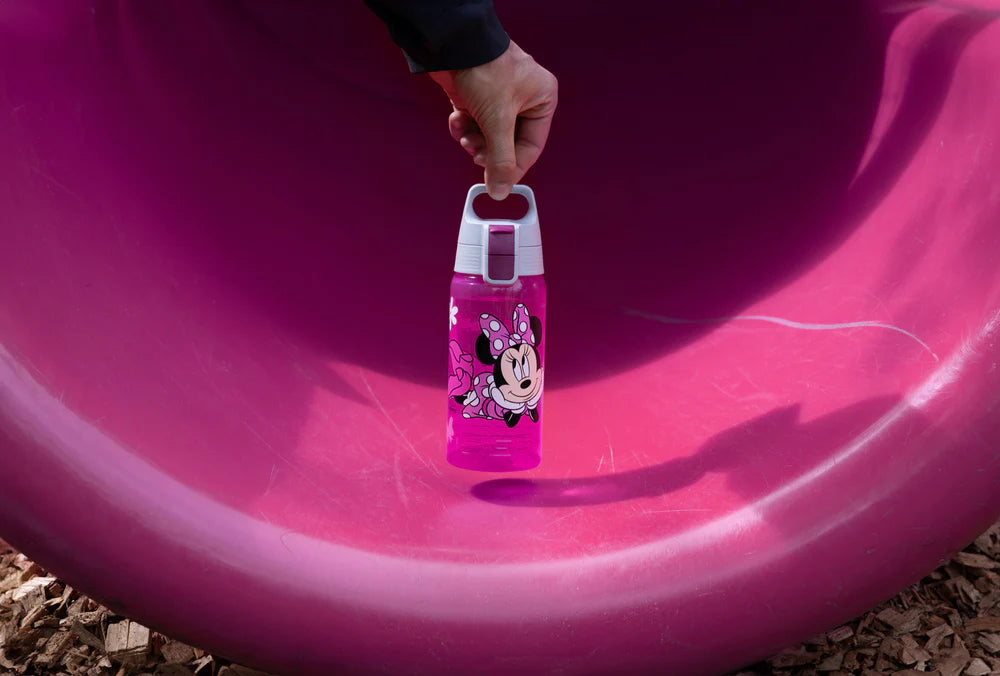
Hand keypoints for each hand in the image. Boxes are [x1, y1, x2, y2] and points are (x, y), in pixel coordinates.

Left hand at [431, 41, 557, 199]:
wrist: (451, 44)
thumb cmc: (485, 68)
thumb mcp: (498, 121)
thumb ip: (501, 160)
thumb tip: (501, 191)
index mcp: (542, 100)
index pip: (531, 147)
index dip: (513, 168)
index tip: (498, 184)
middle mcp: (523, 99)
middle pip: (508, 143)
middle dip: (489, 150)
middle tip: (476, 154)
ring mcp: (499, 98)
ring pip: (488, 136)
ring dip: (474, 140)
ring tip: (465, 134)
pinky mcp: (477, 97)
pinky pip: (473, 124)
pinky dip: (463, 126)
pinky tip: (457, 119)